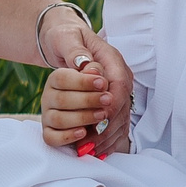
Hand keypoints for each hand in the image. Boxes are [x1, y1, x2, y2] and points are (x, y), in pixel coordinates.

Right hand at [40, 63, 113, 151]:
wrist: (85, 97)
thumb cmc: (90, 77)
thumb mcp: (87, 61)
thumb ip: (83, 58)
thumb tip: (86, 64)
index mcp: (55, 79)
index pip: (62, 79)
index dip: (83, 82)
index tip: (103, 83)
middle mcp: (48, 97)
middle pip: (62, 100)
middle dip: (88, 101)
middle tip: (108, 100)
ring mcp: (48, 115)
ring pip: (58, 119)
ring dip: (82, 118)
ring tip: (102, 115)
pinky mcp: (50, 132)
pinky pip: (52, 138)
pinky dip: (67, 137)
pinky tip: (84, 132)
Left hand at [41, 16, 134, 154]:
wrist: (65, 38)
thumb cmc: (64, 37)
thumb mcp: (65, 38)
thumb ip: (75, 51)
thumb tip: (86, 66)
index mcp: (111, 59)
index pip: (119, 84)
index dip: (111, 102)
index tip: (100, 116)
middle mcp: (118, 75)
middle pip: (121, 104)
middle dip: (107, 125)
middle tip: (89, 141)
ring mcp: (116, 89)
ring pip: (119, 117)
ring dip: (105, 135)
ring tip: (88, 149)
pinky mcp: (110, 99)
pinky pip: (114, 122)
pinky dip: (105, 138)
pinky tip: (93, 149)